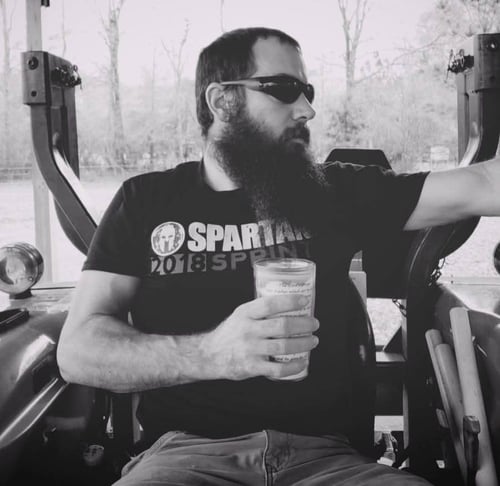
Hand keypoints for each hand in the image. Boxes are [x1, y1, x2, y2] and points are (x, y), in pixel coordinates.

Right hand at [201, 294, 319, 380]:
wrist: (209, 355)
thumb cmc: (230, 333)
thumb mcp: (240, 315)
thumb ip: (260, 310)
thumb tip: (289, 303)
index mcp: (245, 313)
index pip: (270, 304)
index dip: (289, 301)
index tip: (304, 300)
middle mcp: (247, 330)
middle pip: (282, 326)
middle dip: (303, 324)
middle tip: (314, 324)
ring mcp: (250, 349)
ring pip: (283, 346)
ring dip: (303, 343)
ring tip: (313, 340)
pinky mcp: (252, 367)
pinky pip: (277, 368)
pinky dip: (293, 366)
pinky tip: (302, 362)